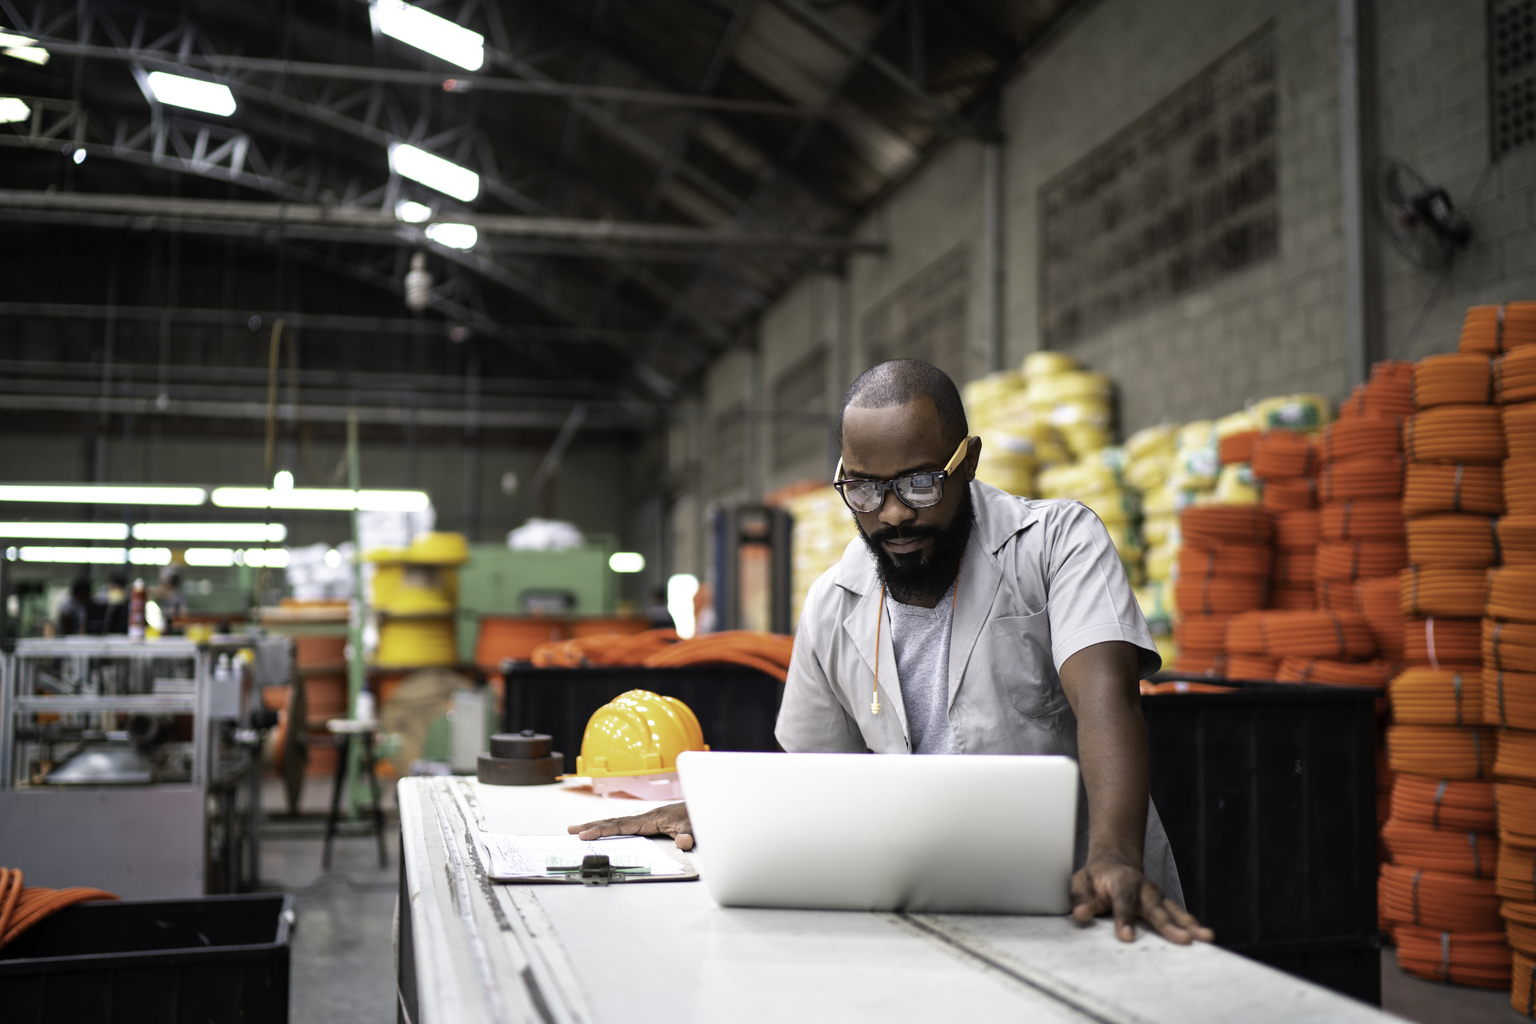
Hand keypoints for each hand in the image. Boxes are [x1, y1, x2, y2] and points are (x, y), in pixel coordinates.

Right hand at [568, 801, 693, 850]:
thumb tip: (684, 842)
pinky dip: (610, 828)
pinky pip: (625, 826)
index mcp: (650, 819)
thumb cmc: (698, 815)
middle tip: (571, 831)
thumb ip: (688, 835)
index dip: (602, 830)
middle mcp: (645, 818)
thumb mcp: (694, 826)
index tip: (585, 835)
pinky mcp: (650, 822)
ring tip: (578, 830)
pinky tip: (604, 831)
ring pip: (617, 823)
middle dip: (591, 826)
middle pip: (613, 822)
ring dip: (597, 826)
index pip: (621, 826)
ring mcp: (646, 819)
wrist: (706, 805)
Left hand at [1070, 855, 1213, 943]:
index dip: (1124, 919)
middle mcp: (1144, 888)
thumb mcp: (1080, 882)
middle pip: (1156, 908)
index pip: (1123, 901)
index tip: (1126, 937)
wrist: (1115, 861)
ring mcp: (1157, 896)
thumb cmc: (1096, 877)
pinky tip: (1204, 938)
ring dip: (1189, 925)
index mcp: (1121, 881)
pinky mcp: (1164, 904)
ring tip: (1204, 938)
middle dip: (1169, 925)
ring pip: (1173, 911)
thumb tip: (1082, 913)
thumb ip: (1081, 898)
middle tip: (1182, 940)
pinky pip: (1180, 915)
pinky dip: (1192, 926)